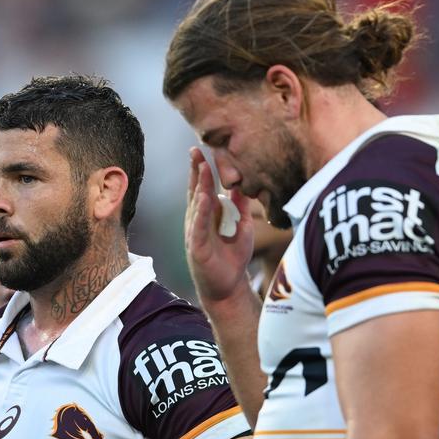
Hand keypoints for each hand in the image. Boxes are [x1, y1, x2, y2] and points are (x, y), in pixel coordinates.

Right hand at [185, 147, 255, 305]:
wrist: (228, 287)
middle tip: (195, 150)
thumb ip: (240, 208)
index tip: (201, 150)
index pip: (203, 188)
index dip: (202, 170)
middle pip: (196, 192)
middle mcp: (197, 222)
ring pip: (196, 206)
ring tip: (201, 167)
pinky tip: (204, 198)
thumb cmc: (233, 258)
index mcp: (207, 216)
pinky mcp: (197, 248)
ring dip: (199, 186)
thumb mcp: (241, 228)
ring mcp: (195, 234)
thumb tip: (242, 186)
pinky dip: (201, 212)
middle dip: (195, 171)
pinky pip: (199, 227)